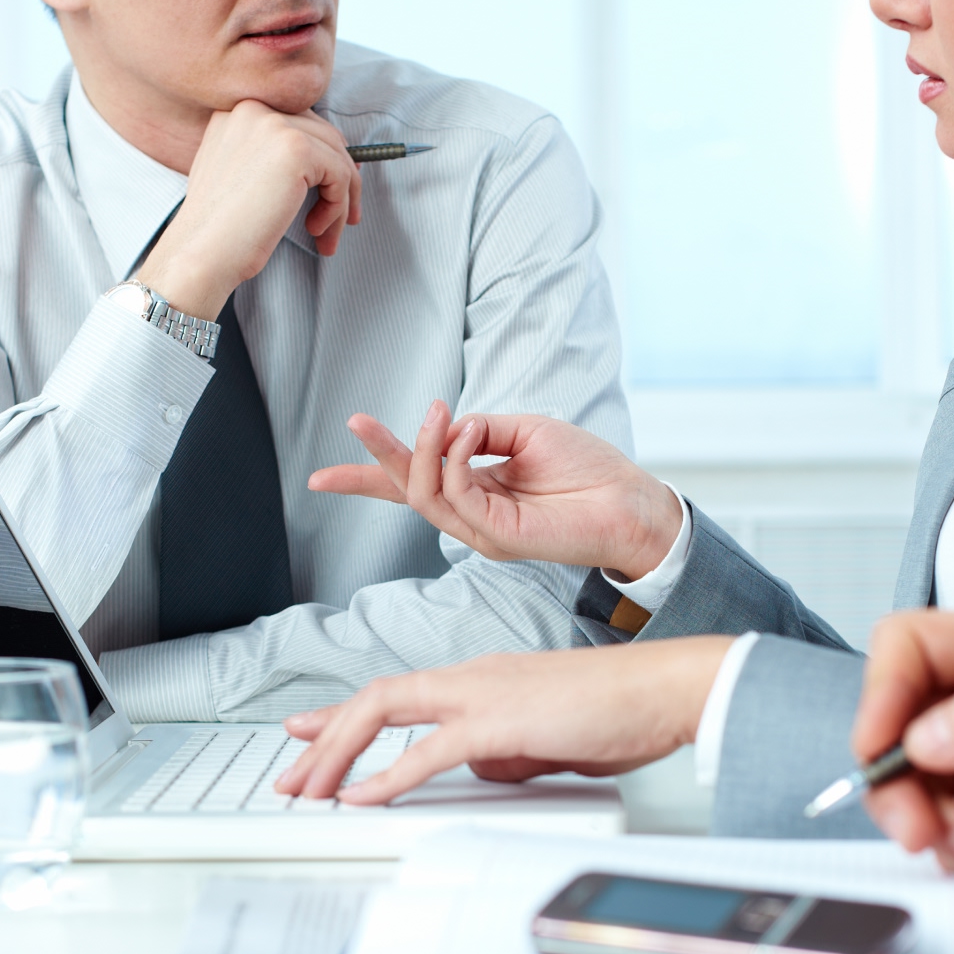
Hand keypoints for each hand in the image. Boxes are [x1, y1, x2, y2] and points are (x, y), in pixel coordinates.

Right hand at [136, 100, 361, 317]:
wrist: (201, 253)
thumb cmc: (218, 229)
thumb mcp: (239, 175)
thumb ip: (272, 156)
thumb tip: (330, 159)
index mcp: (236, 111)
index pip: (299, 123)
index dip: (323, 156)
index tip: (336, 186)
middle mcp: (253, 108)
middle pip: (324, 135)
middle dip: (340, 179)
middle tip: (344, 218)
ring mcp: (275, 125)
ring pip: (337, 157)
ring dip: (341, 201)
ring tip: (326, 235)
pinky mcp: (296, 149)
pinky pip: (341, 174)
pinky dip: (338, 208)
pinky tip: (315, 230)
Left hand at [271, 637, 732, 804]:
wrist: (664, 690)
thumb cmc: (620, 711)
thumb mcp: (547, 739)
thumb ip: (507, 751)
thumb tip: (482, 772)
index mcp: (484, 680)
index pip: (399, 693)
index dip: (346, 715)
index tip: (308, 732)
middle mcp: (473, 678)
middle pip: (376, 698)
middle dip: (324, 736)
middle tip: (290, 772)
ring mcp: (484, 694)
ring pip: (386, 711)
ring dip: (338, 752)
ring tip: (308, 788)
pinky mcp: (502, 721)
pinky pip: (429, 750)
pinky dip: (387, 775)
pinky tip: (361, 796)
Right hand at [306, 401, 683, 578]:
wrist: (631, 502)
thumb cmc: (589, 469)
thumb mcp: (526, 432)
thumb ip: (481, 430)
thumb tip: (447, 425)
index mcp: (476, 488)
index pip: (412, 484)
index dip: (368, 475)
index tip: (321, 475)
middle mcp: (472, 513)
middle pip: (405, 491)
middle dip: (374, 460)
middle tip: (356, 421)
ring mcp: (482, 530)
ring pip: (425, 494)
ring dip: (422, 448)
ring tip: (438, 415)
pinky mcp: (498, 538)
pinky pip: (456, 497)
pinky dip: (454, 459)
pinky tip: (468, 431)